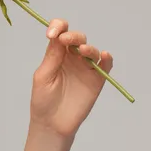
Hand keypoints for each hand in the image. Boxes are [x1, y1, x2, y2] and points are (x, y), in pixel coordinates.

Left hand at [29, 18, 113, 137]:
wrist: (52, 124)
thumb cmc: (43, 100)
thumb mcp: (43, 76)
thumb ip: (52, 57)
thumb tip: (58, 36)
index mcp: (56, 54)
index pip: (60, 32)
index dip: (58, 27)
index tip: (52, 33)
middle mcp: (71, 58)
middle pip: (76, 38)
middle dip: (72, 36)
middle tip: (65, 40)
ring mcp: (85, 68)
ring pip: (91, 50)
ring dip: (88, 47)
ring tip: (82, 50)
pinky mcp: (96, 80)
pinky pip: (105, 66)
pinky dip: (106, 59)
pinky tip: (104, 55)